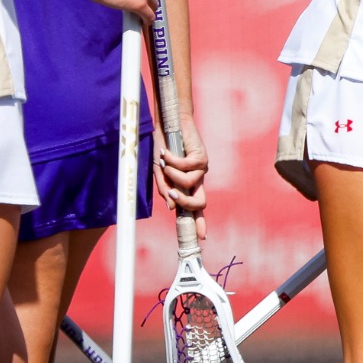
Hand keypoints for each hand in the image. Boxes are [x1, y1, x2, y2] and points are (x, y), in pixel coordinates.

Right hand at [155, 117, 208, 237]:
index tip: (201, 237)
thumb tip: (172, 207)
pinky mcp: (201, 157)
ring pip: (187, 184)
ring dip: (171, 174)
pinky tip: (167, 152)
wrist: (169, 125)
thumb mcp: (160, 172)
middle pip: (200, 202)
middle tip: (172, 193)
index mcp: (188, 185)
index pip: (196, 208)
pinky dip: (172, 161)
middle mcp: (198, 179)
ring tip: (164, 161)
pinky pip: (185, 167)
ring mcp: (201, 169)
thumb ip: (165, 188)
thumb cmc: (164, 149)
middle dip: (186, 203)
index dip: (199, 223)